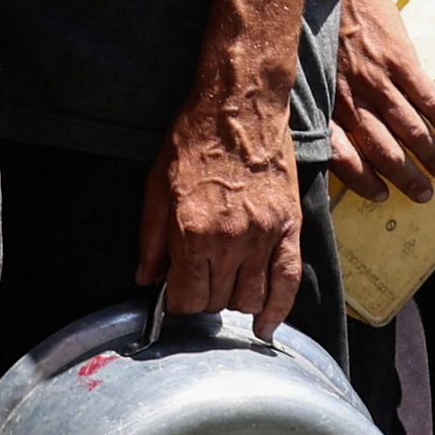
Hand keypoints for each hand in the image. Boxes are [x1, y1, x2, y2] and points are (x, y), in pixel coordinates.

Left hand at [143, 90, 304, 335]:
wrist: (240, 107)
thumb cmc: (194, 141)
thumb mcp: (156, 187)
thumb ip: (150, 239)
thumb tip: (146, 278)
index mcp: (191, 233)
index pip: (185, 298)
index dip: (178, 303)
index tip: (177, 296)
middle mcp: (228, 242)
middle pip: (216, 302)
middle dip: (205, 300)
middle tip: (201, 284)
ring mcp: (262, 236)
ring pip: (250, 299)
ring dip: (236, 303)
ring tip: (228, 289)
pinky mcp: (288, 228)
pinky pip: (287, 282)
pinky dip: (277, 310)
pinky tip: (266, 327)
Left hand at [331, 0, 434, 201]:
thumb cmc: (312, 26)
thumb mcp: (302, 70)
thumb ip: (316, 103)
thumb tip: (325, 135)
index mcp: (323, 105)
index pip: (343, 157)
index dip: (364, 180)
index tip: (380, 196)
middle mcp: (350, 98)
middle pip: (383, 151)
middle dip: (406, 177)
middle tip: (424, 193)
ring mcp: (376, 79)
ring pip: (409, 129)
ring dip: (431, 155)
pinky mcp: (399, 59)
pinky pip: (426, 97)